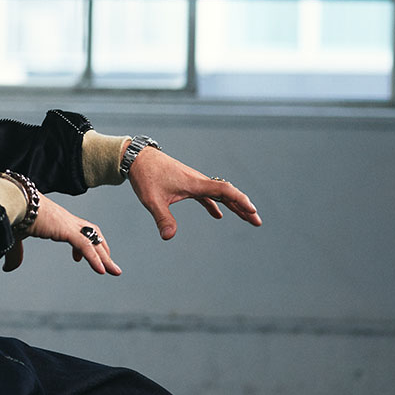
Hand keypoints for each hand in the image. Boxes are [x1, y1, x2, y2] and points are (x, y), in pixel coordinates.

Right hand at [20, 193, 121, 275]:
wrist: (12, 201)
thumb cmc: (13, 215)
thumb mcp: (16, 238)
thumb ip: (16, 254)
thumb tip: (8, 268)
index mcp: (57, 220)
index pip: (78, 230)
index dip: (83, 243)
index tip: (78, 259)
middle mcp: (66, 220)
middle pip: (92, 233)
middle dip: (103, 250)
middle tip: (111, 267)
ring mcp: (68, 224)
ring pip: (93, 241)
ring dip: (105, 257)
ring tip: (114, 271)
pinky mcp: (66, 229)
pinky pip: (85, 246)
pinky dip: (95, 258)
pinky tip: (101, 270)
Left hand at [127, 147, 262, 239]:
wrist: (136, 158)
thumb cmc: (145, 176)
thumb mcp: (152, 200)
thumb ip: (162, 218)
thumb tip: (169, 237)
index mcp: (195, 183)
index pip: (224, 190)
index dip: (240, 200)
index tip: (252, 211)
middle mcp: (198, 181)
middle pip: (227, 193)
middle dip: (244, 207)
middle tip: (258, 221)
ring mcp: (193, 182)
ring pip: (218, 194)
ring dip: (233, 206)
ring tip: (247, 218)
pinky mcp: (186, 183)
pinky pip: (206, 195)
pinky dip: (214, 204)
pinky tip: (219, 215)